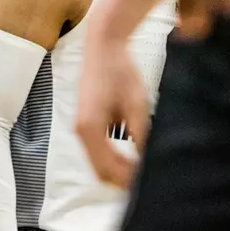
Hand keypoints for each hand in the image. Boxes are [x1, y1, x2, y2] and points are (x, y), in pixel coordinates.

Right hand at [74, 38, 150, 188]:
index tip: (146, 183)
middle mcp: (81, 130)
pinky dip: (112, 159)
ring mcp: (82, 127)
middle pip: (100, 170)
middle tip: (146, 182)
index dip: (127, 180)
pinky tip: (130, 157)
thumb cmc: (120, 71)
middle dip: (122, 179)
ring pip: (98, 162)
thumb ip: (140, 136)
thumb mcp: (137, 105)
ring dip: (118, 170)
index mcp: (90, 127)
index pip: (107, 168)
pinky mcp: (86, 123)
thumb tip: (148, 162)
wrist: (104, 47)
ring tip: (141, 172)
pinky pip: (97, 151)